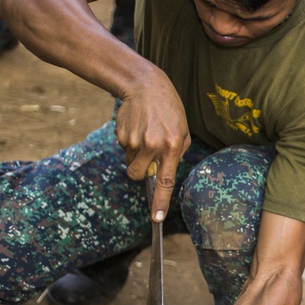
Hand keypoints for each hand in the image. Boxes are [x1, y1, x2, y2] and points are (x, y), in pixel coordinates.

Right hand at [114, 68, 190, 221]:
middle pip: (138, 176)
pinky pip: (124, 149)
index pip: (165, 181)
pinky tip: (137, 127)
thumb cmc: (169, 110)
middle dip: (140, 172)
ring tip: (145, 134)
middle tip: (147, 155)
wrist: (146, 86)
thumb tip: (162, 174)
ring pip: (130, 162)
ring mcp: (135, 141)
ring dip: (136, 155)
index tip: (156, 218)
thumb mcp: (182, 130)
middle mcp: (153, 146)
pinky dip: (129, 143)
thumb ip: (176, 153)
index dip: (160, 201)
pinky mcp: (121, 135)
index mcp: (172, 146)